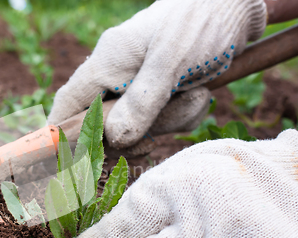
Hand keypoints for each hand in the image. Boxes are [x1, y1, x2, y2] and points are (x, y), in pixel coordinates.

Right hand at [47, 0, 266, 147]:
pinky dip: (184, 114)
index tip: (67, 162)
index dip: (62, 133)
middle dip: (139, 132)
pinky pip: (165, 118)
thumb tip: (115, 139)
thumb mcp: (172, 62)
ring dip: (171, 119)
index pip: (69, 102)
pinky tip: (200, 94)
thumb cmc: (200, 23)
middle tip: (161, 128)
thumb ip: (142, 102)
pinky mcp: (162, 90)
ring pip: (142, 124)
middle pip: (107, 124)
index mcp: (107, 62)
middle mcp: (118, 74)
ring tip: (195, 94)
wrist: (235, 6)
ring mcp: (140, 83)